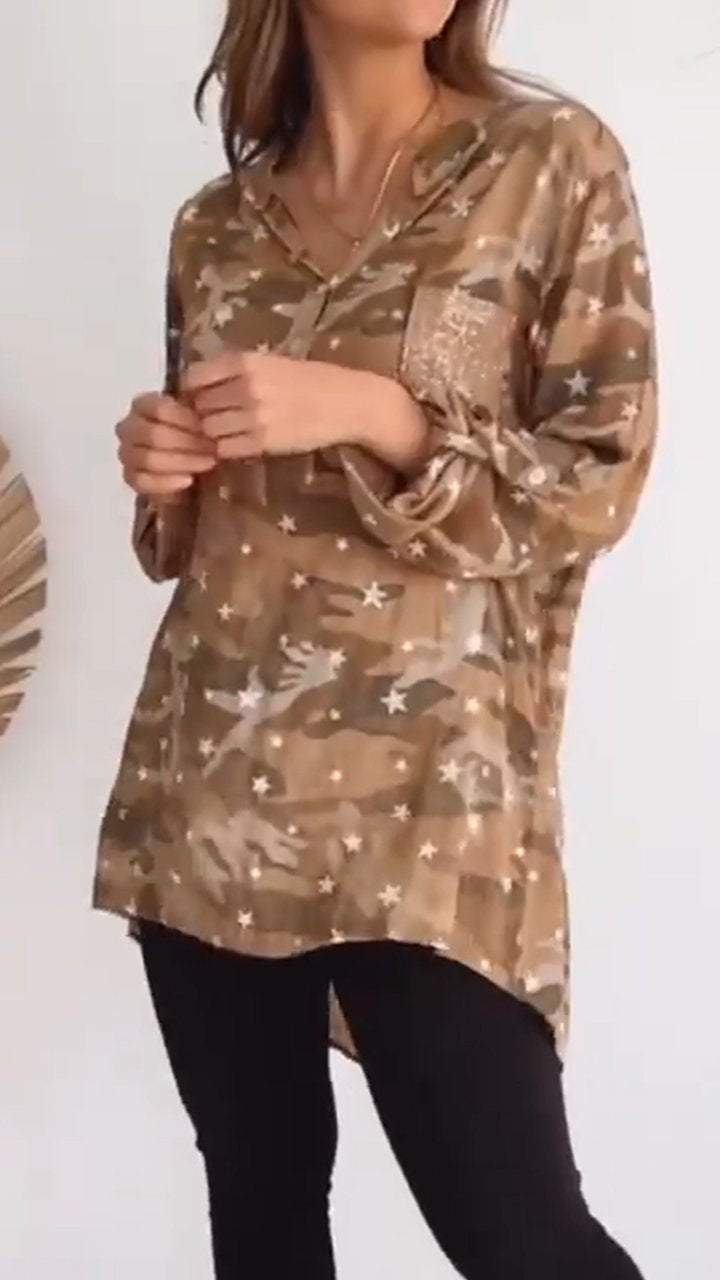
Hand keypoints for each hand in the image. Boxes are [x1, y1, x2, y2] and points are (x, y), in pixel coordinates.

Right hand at [116, 391, 216, 502]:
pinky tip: (188, 480)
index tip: (208, 429)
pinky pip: (143, 481)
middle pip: (153, 434)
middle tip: (213, 448)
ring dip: (182, 462)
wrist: (192, 466)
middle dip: (188, 443)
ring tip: (207, 463)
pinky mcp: (130, 477)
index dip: (186, 419)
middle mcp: (128, 427)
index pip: (159, 409)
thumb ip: (199, 414)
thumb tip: (210, 418)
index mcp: (143, 404)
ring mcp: (126, 453)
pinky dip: (168, 482)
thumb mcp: (199, 419)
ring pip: (148, 459)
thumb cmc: (195, 435)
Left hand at [180, 351, 380, 459]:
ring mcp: (253, 417)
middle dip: (202, 414)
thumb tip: (196, 387)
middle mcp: (245, 387)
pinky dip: (227, 448)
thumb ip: (234, 371)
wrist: (343, 403)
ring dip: (213, 433)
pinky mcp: (262, 442)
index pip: (194, 378)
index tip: (199, 397)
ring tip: (228, 431)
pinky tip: (239, 443)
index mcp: (244, 362)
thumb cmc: (306, 380)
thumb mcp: (268, 362)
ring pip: (209, 430)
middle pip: (199, 406)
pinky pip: (226, 449)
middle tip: (215, 418)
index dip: (192, 390)